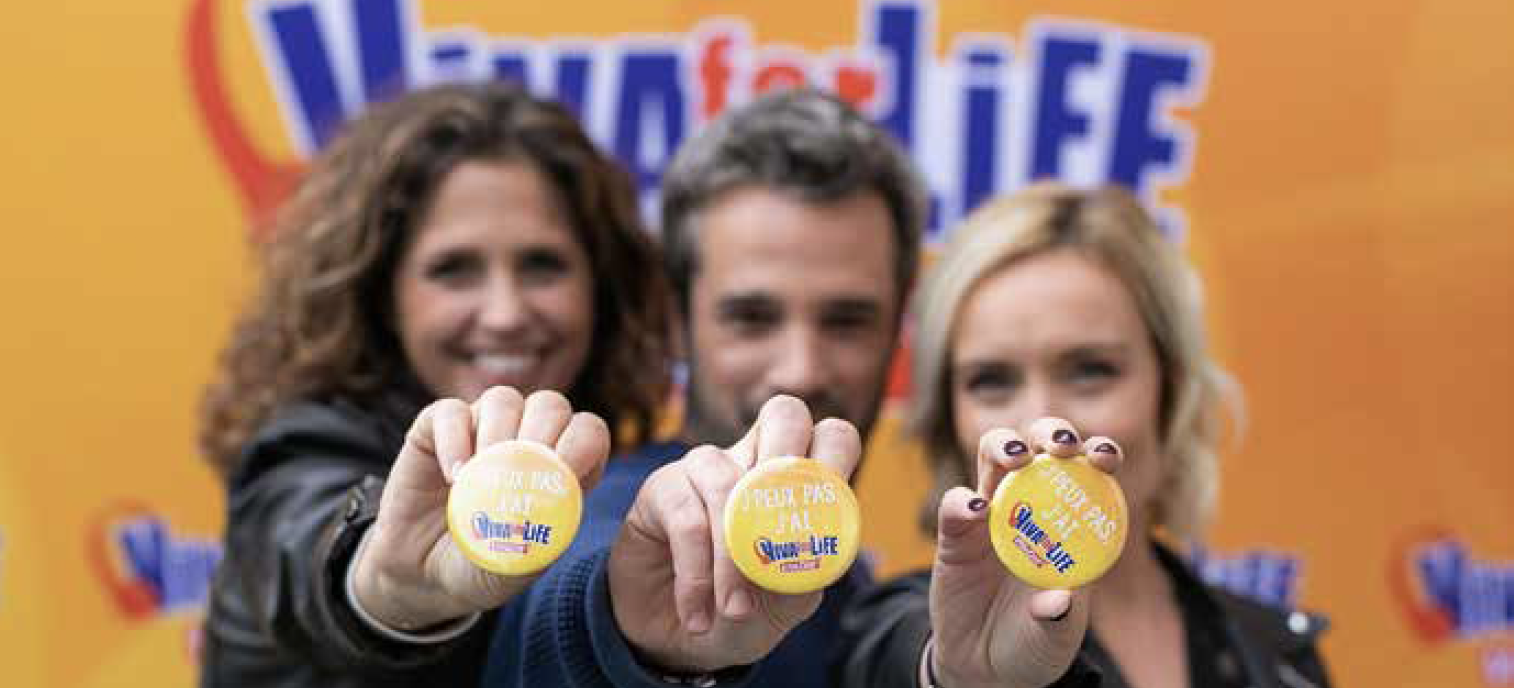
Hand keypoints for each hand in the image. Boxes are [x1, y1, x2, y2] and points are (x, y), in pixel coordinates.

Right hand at [352, 386, 610, 629]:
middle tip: (523, 471)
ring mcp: (482, 428)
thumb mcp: (515, 565)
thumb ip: (536, 539)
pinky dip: (454, 439)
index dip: (582, 443)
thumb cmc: (481, 567)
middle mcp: (525, 437)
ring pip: (503, 400)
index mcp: (559, 467)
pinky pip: (450, 412)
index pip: (587, 432)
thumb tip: (549, 506)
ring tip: (483, 477)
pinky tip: (455, 476)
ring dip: (499, 433)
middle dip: (543, 432)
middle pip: (549, 405)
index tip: (565, 472)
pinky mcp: (437, 428)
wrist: (423, 575)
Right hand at [608, 395, 862, 672]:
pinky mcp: (662, 489)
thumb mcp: (785, 602)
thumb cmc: (741, 611)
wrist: (677, 641)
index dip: (837, 462)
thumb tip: (809, 554)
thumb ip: (805, 573)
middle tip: (784, 527)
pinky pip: (687, 520)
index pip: (830, 437)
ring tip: (735, 611)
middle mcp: (753, 460)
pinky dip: (696, 577)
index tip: (827, 520)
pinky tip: (698, 616)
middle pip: (785, 414)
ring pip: (728, 483)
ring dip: (734, 560)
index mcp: (796, 480)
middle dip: (791, 464)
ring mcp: (705, 468)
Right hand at [927, 418, 1122, 687]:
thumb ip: (1059, 618)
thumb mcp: (1055, 636)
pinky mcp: (954, 532)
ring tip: (1015, 458)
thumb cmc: (1034, 642)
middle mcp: (1031, 504)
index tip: (1104, 457)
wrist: (986, 666)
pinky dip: (961, 501)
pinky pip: (954, 505)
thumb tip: (1060, 599)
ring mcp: (990, 512)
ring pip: (993, 457)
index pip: (1088, 472)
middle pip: (1039, 447)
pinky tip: (974, 510)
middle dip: (1050, 433)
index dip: (1098, 453)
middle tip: (1059, 445)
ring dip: (1004, 446)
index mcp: (1070, 521)